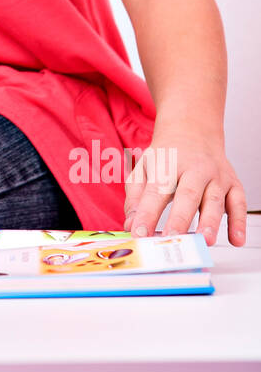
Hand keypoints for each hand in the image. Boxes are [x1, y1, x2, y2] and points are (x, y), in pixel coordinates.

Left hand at [123, 120, 246, 245]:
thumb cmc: (167, 155)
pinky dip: (239, 222)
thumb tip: (132, 225)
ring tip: (204, 241)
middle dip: (180, 218)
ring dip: (210, 222)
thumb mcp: (144, 168)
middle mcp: (194, 169)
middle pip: (188, 194)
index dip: (147, 213)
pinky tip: (235, 240)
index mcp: (168, 164)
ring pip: (215, 200)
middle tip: (172, 238)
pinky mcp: (233, 184)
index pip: (155, 191)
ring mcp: (216, 176)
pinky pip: (239, 203)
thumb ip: (135, 197)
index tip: (139, 233)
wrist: (193, 130)